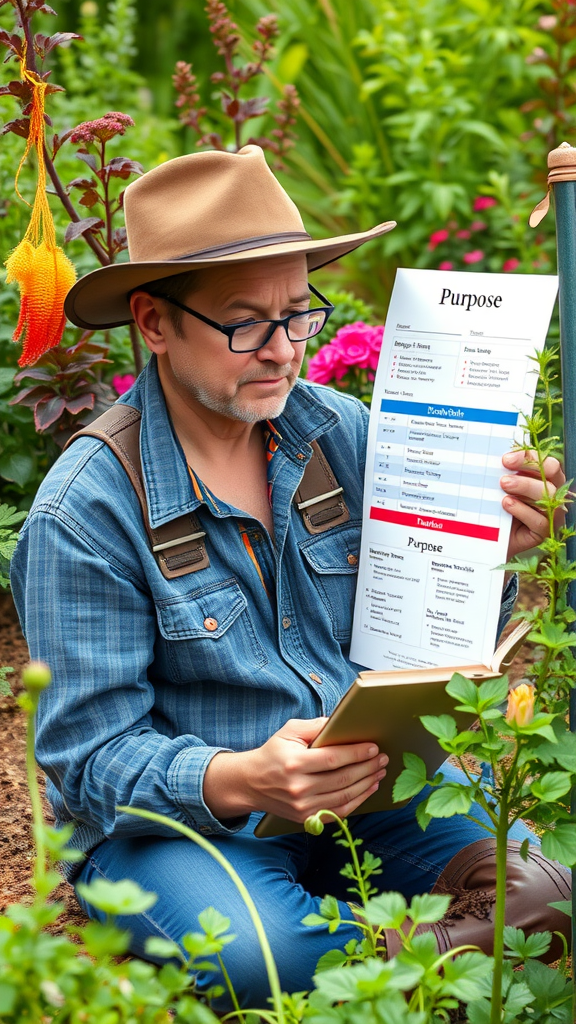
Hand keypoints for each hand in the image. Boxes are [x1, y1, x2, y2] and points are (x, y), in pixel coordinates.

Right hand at [203, 718, 387, 822]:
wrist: (251, 783)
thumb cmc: (273, 753)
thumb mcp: (289, 731)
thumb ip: (315, 727)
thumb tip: (341, 723)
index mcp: (294, 763)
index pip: (334, 759)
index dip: (357, 753)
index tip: (373, 747)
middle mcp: (299, 787)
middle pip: (343, 779)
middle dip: (368, 768)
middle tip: (382, 758)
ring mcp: (303, 807)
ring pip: (345, 797)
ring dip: (367, 784)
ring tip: (380, 772)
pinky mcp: (306, 818)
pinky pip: (339, 812)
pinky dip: (358, 800)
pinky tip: (368, 788)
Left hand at [501, 449, 564, 560]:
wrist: (489, 536)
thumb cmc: (497, 506)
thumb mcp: (501, 487)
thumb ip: (507, 472)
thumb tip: (502, 457)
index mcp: (547, 480)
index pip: (547, 464)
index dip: (529, 458)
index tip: (506, 459)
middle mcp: (554, 496)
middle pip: (551, 478)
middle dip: (526, 474)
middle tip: (503, 478)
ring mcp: (552, 515)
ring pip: (548, 497)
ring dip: (525, 488)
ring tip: (503, 486)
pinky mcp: (543, 532)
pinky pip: (540, 521)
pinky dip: (523, 510)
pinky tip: (507, 504)